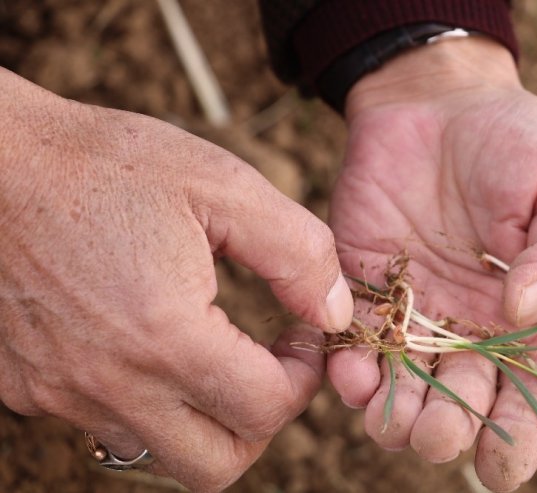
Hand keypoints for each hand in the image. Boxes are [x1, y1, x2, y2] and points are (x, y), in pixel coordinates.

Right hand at [0, 68, 352, 491]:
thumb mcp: (222, 186)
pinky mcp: (29, 386)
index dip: (305, 377)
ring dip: (205, 417)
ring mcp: (61, 393)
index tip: (304, 335)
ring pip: (159, 452)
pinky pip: (107, 423)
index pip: (265, 408)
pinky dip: (148, 402)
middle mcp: (108, 383)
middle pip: (216, 464)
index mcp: (164, 336)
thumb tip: (336, 314)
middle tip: (270, 365)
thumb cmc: (110, 164)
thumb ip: (298, 253)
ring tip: (216, 354)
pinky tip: (153, 345)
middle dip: (262, 421)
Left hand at [328, 39, 536, 490]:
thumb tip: (523, 313)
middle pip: (460, 401)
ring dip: (393, 413)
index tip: (502, 471)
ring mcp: (413, 310)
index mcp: (529, 314)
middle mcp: (469, 324)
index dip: (518, 438)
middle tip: (436, 436)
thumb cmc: (517, 139)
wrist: (438, 100)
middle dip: (447, 431)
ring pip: (402, 385)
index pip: (529, 392)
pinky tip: (348, 373)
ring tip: (388, 419)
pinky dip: (347, 365)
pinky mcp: (362, 285)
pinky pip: (352, 340)